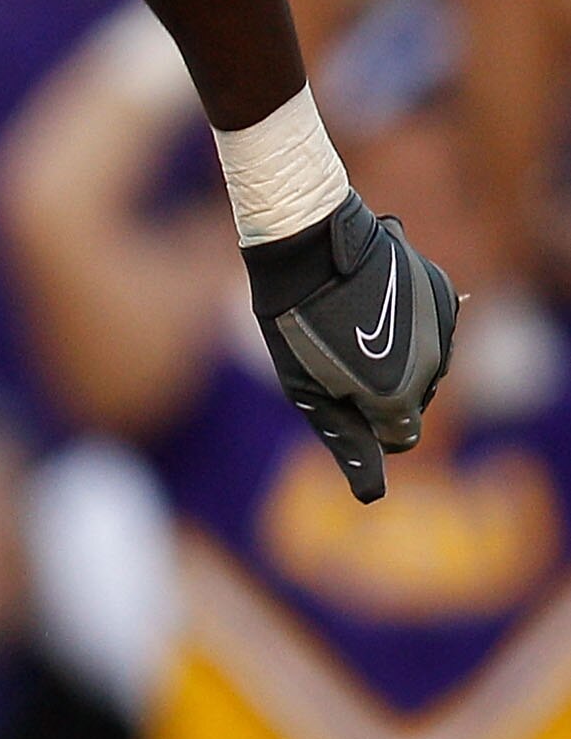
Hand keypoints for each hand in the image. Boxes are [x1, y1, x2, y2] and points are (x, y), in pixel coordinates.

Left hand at [243, 192, 458, 502]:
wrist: (308, 243)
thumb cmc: (295, 323)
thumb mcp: (309, 392)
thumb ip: (347, 442)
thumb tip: (372, 495)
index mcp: (399, 396)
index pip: (402, 438)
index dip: (367, 422)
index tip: (340, 394)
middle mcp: (434, 364)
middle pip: (414, 399)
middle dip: (381, 388)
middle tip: (335, 351)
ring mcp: (443, 325)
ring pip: (427, 362)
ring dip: (396, 354)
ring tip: (350, 322)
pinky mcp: (442, 292)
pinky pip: (432, 326)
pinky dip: (407, 323)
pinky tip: (370, 301)